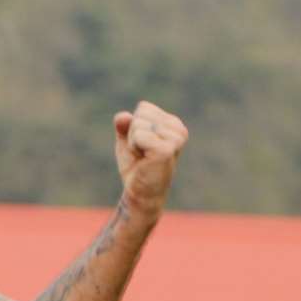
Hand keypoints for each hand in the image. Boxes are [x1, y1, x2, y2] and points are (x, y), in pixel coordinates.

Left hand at [113, 101, 188, 216]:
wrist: (140, 193)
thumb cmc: (136, 166)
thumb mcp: (127, 140)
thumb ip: (124, 125)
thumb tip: (122, 116)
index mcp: (173, 123)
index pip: (144, 107)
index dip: (134, 126)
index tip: (142, 144)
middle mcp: (178, 128)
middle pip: (141, 114)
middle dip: (133, 134)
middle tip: (142, 153)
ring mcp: (175, 138)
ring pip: (138, 124)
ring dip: (133, 142)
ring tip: (144, 157)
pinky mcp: (167, 149)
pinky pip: (139, 135)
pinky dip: (134, 147)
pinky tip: (144, 160)